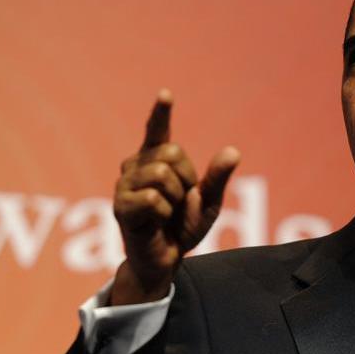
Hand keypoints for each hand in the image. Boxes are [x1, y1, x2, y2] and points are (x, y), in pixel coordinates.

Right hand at [110, 89, 239, 304]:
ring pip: (162, 175)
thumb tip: (233, 151)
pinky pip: (154, 199)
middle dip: (186, 178)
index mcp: (156, 162)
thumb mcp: (207, 203)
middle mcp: (136, 167)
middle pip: (172, 153)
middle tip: (179, 201)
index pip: (157, 132)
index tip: (166, 94)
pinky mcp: (121, 206)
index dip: (161, 113)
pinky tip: (155, 222)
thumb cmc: (182, 228)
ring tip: (166, 213)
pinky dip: (164, 213)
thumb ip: (217, 178)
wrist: (166, 259)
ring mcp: (125, 185)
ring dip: (175, 198)